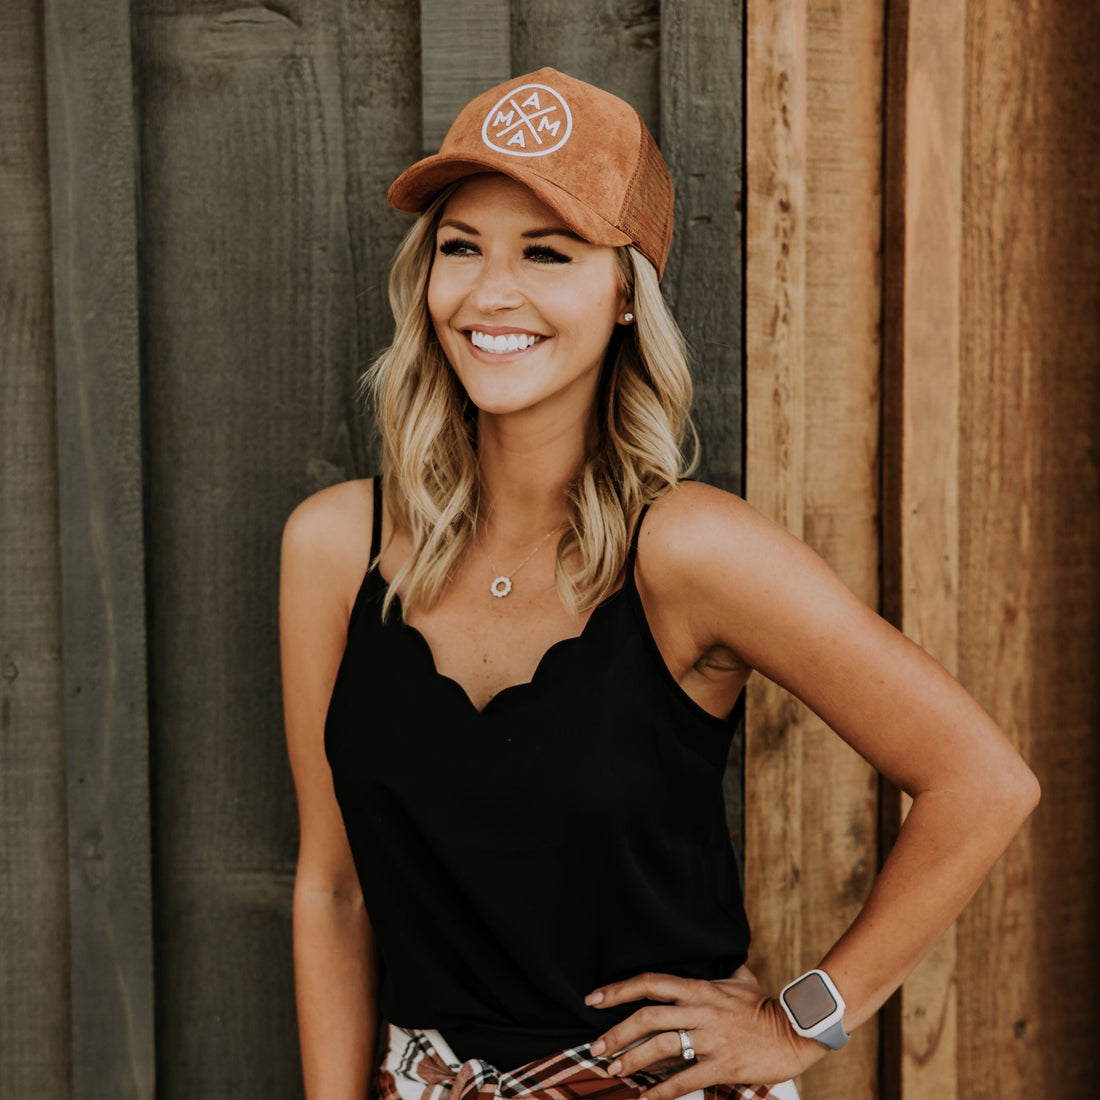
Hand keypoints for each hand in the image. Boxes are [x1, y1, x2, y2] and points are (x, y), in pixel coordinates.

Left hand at [585, 966, 824, 1098]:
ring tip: (613, 1070)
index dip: (618, 989)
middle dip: (616, 1032)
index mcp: (699, 988)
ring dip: (632, 1060)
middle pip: (647, 1017)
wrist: (794, 1032)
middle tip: (596, 1047)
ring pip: (661, 1047)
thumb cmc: (765, 1006)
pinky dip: (662, 1092)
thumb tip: (724, 963)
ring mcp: (710, 1038)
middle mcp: (699, 1010)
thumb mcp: (742, 980)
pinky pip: (685, 1079)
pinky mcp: (722, 1064)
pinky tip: (646, 1099)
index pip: (650, 983)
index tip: (594, 998)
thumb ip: (725, 973)